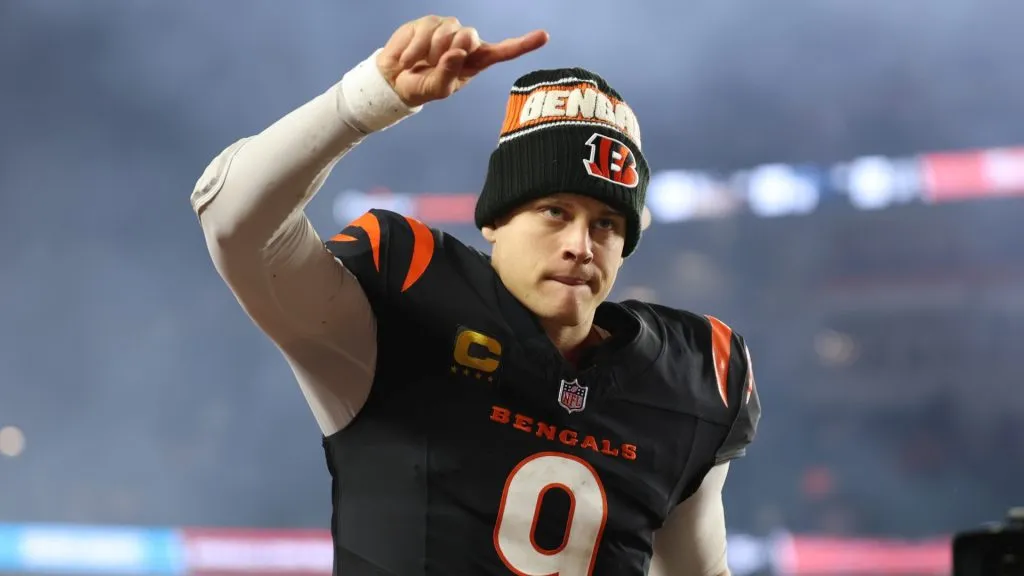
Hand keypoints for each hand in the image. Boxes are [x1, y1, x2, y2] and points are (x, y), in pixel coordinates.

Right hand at [376, 15, 548, 106]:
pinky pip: (424, 29)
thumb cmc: (423, 86)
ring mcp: (448, 29)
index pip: (504, 51)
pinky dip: (413, 49)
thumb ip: (448, 73)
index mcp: (476, 61)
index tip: (543, 36)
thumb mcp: (437, 89)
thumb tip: (457, 51)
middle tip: (434, 63)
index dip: (523, 44)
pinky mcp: (429, 21)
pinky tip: (407, 59)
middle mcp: (467, 42)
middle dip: (449, 49)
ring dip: (428, 51)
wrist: (395, 78)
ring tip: (418, 63)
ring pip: (446, 31)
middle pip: (470, 36)